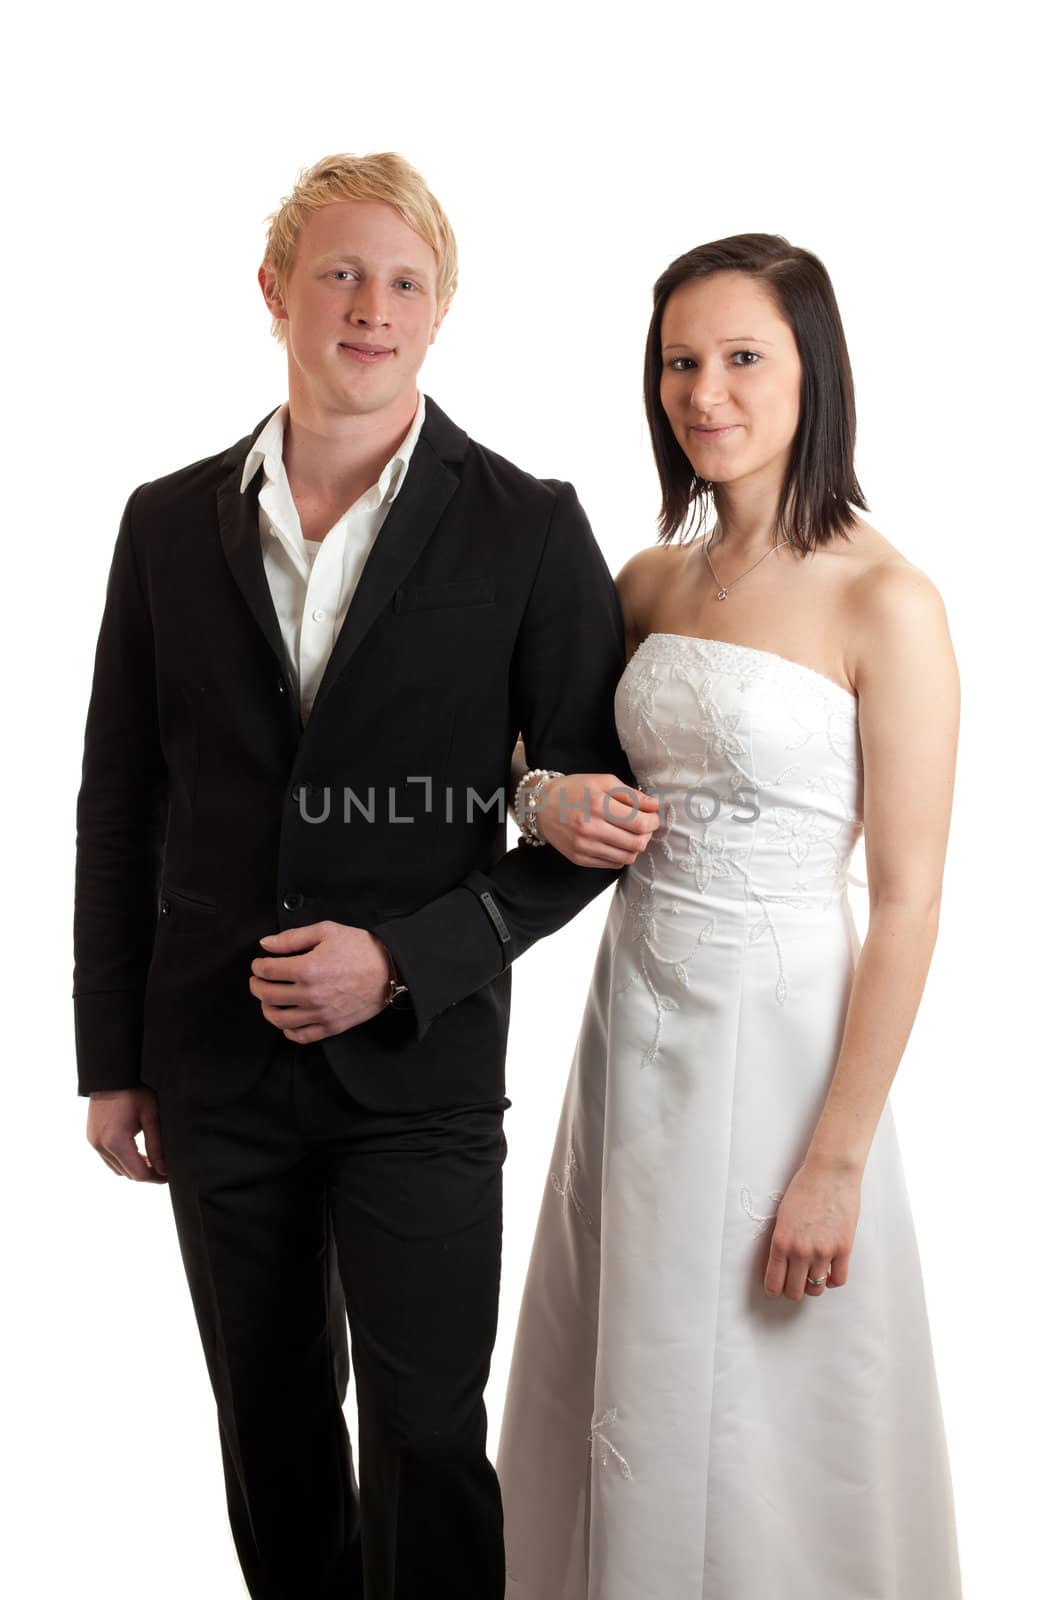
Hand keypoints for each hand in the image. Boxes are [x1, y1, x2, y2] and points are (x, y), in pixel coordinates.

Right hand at [86, 1088, 166, 1182]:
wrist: (111, 1072)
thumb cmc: (134, 1089)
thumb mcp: (151, 1115)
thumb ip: (157, 1145)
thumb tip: (164, 1169)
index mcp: (115, 1141)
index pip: (138, 1173)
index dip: (156, 1178)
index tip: (170, 1175)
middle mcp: (100, 1145)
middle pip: (127, 1174)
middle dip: (147, 1174)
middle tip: (165, 1169)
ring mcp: (93, 1141)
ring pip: (117, 1168)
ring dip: (134, 1168)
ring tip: (153, 1161)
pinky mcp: (91, 1136)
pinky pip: (108, 1158)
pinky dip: (123, 1160)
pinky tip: (138, 1152)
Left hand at [249, 921, 390, 1042]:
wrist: (390, 969)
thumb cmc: (360, 947)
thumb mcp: (327, 931)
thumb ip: (292, 938)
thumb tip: (265, 945)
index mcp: (307, 968)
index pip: (267, 971)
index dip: (258, 966)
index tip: (260, 963)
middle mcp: (310, 995)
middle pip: (267, 995)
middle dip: (257, 985)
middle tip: (259, 980)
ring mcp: (320, 1014)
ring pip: (279, 1019)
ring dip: (267, 1008)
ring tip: (269, 999)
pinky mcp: (330, 1027)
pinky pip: (300, 1036)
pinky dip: (287, 1030)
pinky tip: (287, 1019)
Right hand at [532, 773, 660, 866]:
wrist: (540, 806)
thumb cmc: (574, 790)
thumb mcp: (603, 782)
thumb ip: (631, 794)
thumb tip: (655, 805)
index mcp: (598, 805)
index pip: (639, 823)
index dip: (653, 821)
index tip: (652, 816)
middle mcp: (590, 828)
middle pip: (636, 843)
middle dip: (647, 835)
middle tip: (644, 826)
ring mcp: (584, 847)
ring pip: (627, 858)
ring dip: (636, 847)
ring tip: (631, 835)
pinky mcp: (579, 858)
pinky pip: (612, 864)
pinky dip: (621, 855)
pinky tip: (616, 842)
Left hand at [763, 1156, 861, 1300]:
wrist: (830, 1173)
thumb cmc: (805, 1188)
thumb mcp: (783, 1215)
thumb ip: (783, 1241)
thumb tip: (783, 1263)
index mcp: (781, 1241)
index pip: (774, 1281)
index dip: (774, 1290)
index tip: (775, 1291)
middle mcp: (800, 1251)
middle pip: (795, 1291)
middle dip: (792, 1291)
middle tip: (794, 1285)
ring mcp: (823, 1251)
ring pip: (817, 1288)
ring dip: (813, 1286)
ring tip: (812, 1277)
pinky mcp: (844, 1249)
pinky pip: (839, 1279)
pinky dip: (833, 1280)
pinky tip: (829, 1271)